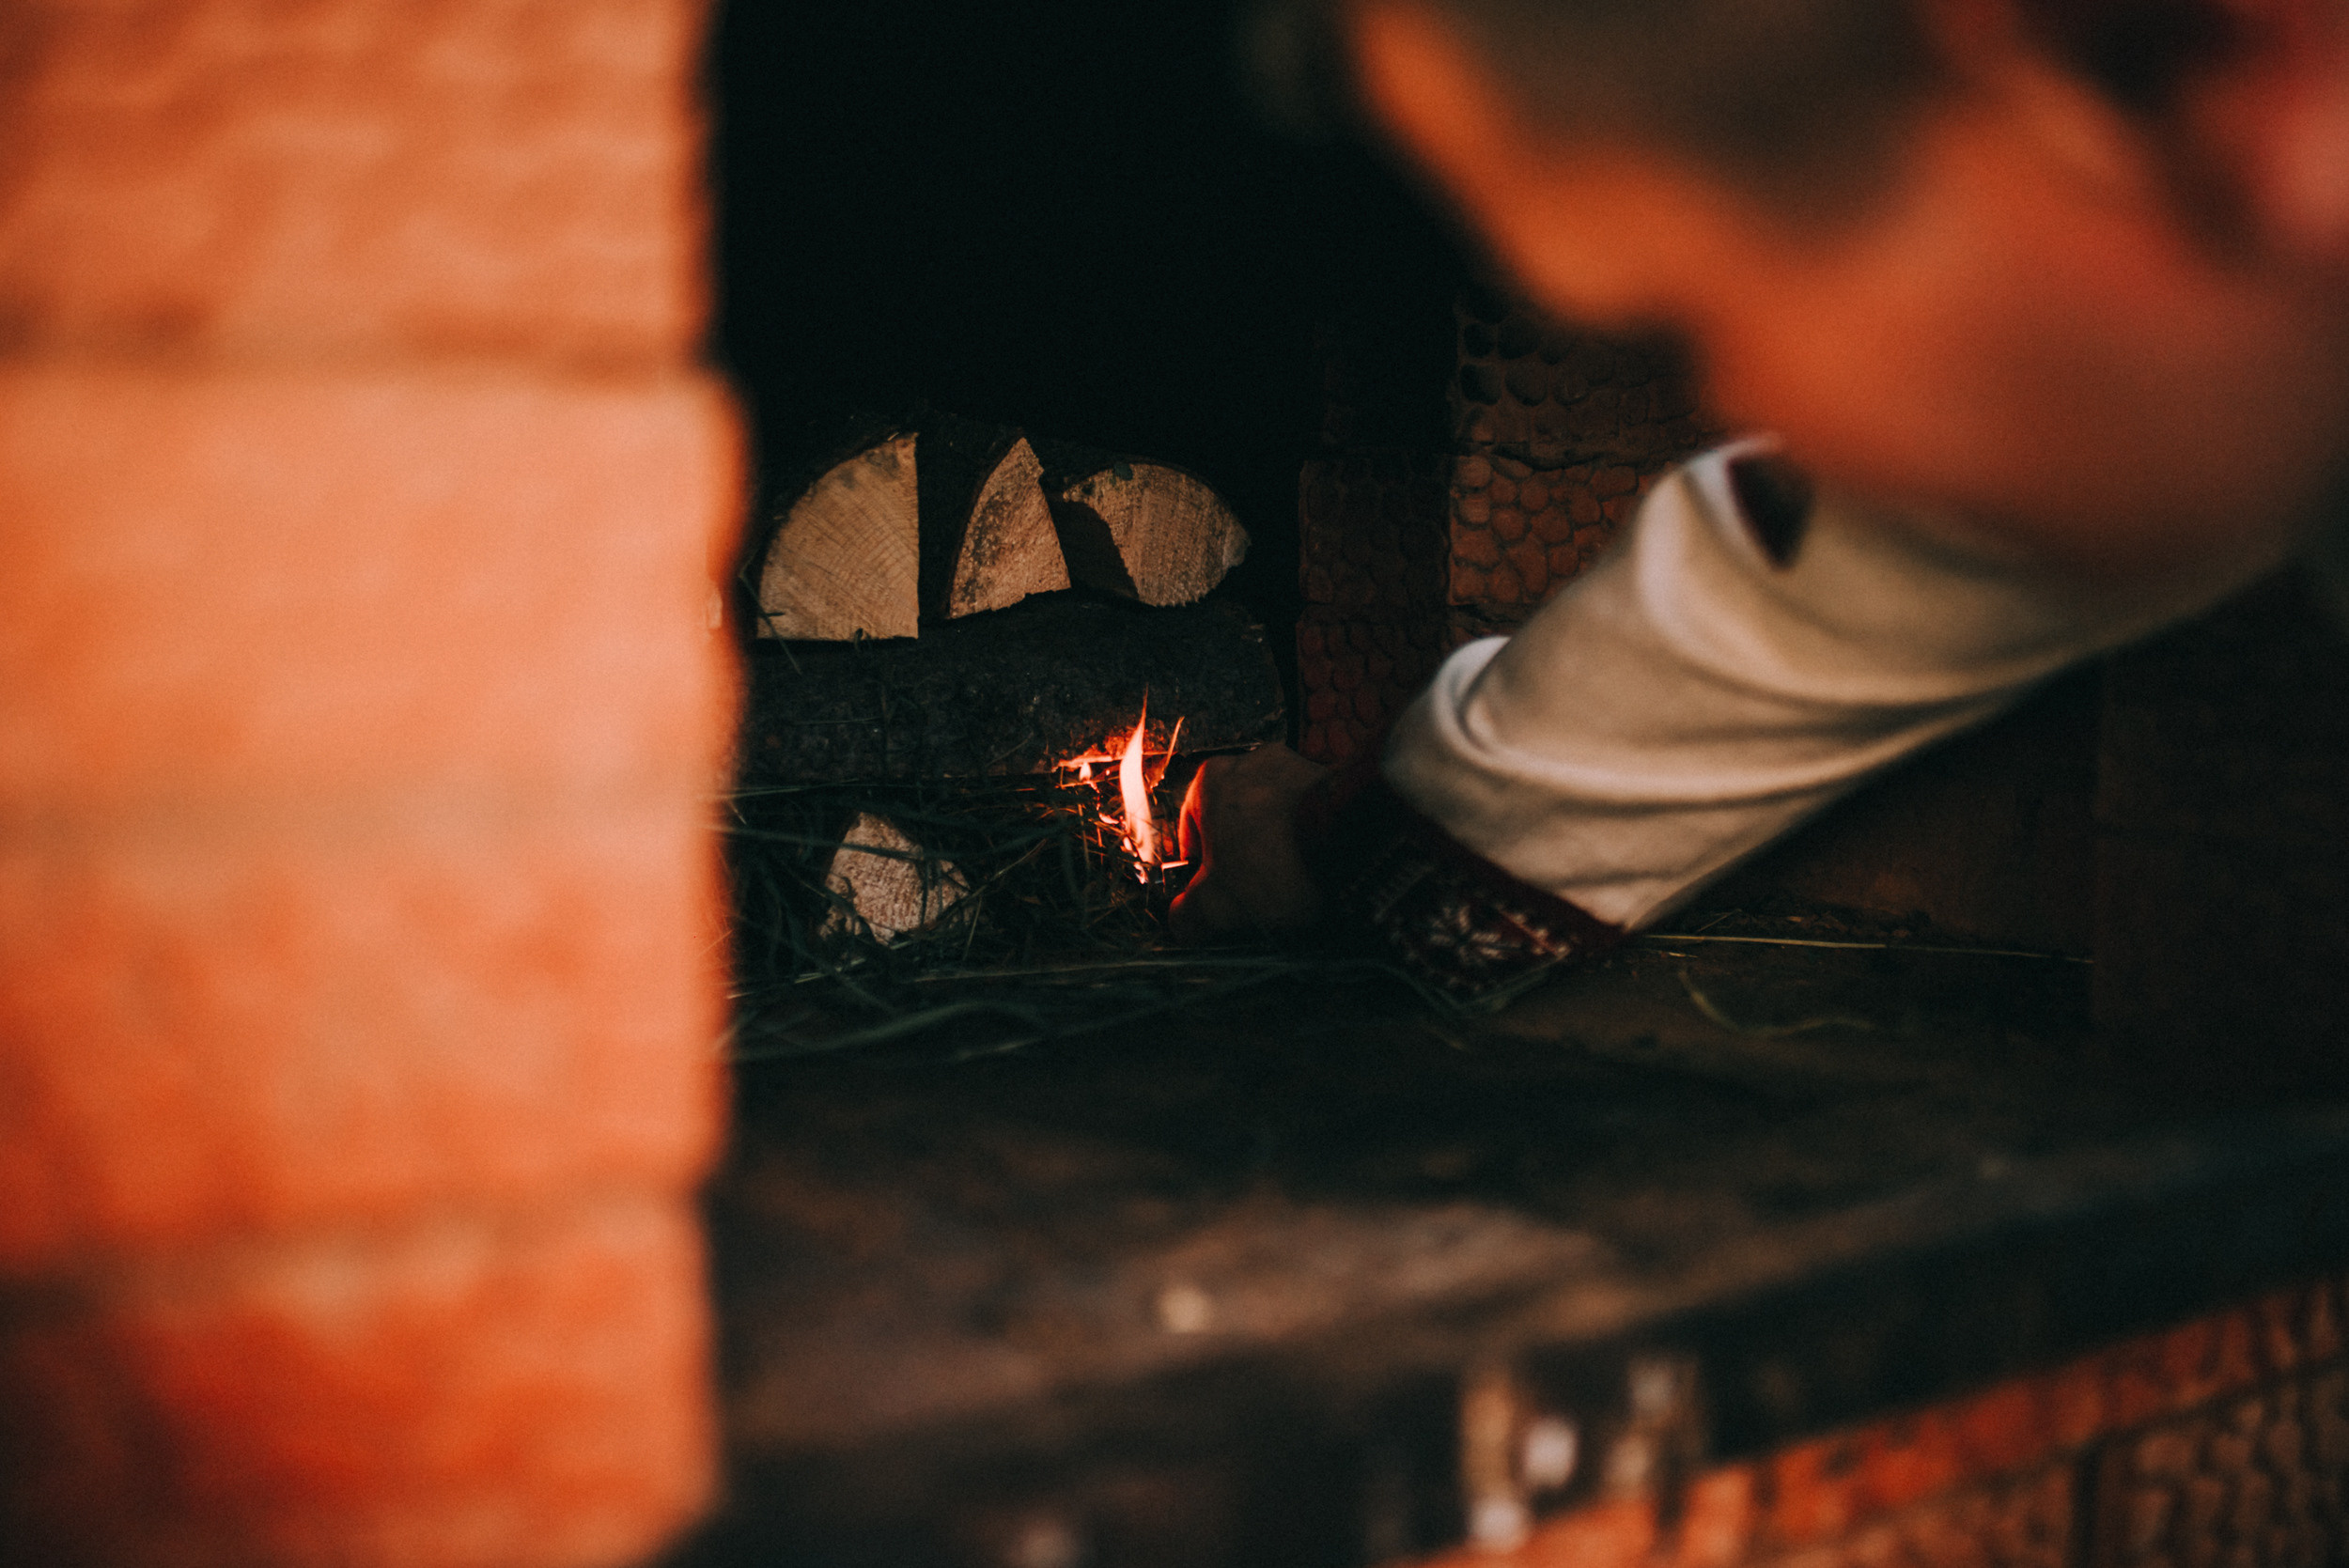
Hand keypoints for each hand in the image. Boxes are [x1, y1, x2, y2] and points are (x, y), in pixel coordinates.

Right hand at [1167, 744, 1328, 944]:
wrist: (1350, 845)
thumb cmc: (1274, 864)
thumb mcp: (1216, 905)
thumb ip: (1188, 915)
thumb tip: (1182, 923)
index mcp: (1211, 779)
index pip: (1190, 827)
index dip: (1198, 866)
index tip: (1211, 891)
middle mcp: (1253, 761)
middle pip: (1236, 819)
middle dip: (1242, 854)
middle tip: (1251, 891)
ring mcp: (1297, 766)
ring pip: (1275, 815)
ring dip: (1278, 844)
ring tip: (1289, 882)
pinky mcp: (1334, 780)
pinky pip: (1312, 814)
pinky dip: (1310, 837)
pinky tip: (1315, 867)